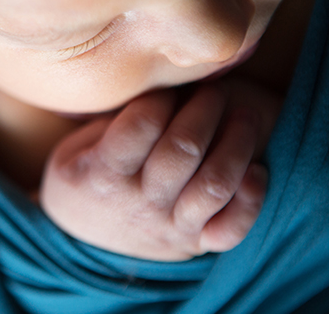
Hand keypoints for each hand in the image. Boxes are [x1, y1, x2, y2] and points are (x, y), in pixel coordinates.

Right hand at [38, 83, 270, 260]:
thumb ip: (110, 122)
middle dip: (207, 107)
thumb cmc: (80, 179)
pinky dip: (252, 198)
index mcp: (102, 174)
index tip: (171, 86)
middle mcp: (139, 203)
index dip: (163, 96)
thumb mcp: (72, 148)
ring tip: (244, 115)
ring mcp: (170, 226)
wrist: (80, 240)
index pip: (143, 123)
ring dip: (238, 142)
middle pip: (184, 148)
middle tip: (214, 88)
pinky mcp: (195, 243)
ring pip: (215, 184)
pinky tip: (255, 170)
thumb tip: (159, 85)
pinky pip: (233, 228)